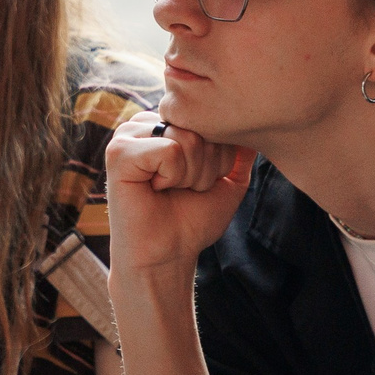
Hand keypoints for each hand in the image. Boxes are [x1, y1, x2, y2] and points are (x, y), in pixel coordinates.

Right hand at [103, 111, 252, 276]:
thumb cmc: (192, 220)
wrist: (167, 256)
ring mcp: (127, 135)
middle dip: (206, 168)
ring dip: (191, 176)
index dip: (217, 157)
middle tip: (183, 189)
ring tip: (169, 190)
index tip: (198, 182)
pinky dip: (173, 178)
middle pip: (200, 129)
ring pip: (187, 140)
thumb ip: (241, 149)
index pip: (211, 120)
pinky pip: (169, 152)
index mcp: (165, 124)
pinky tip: (155, 190)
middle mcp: (145, 124)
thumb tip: (256, 119)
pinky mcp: (118, 153)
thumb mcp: (228, 179)